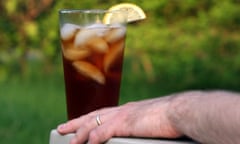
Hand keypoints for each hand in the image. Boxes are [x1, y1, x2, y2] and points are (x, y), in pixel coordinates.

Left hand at [57, 96, 181, 143]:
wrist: (180, 111)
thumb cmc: (170, 116)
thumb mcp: (151, 119)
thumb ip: (141, 124)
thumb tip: (139, 128)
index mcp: (127, 110)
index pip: (102, 114)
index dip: (88, 118)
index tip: (79, 122)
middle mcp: (122, 111)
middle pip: (93, 116)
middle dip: (76, 123)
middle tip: (62, 127)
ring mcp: (123, 116)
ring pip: (94, 123)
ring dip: (80, 133)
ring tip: (68, 140)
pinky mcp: (126, 124)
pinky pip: (104, 132)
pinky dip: (93, 138)